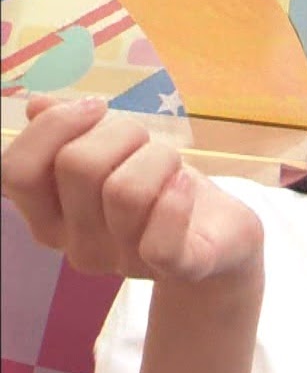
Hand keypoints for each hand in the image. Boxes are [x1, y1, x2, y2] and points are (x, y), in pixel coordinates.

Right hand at [1, 96, 263, 285]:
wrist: (221, 237)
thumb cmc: (159, 188)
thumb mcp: (116, 154)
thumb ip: (71, 133)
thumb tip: (36, 105)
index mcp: (52, 218)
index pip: (17, 171)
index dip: (53, 126)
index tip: (96, 107)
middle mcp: (80, 245)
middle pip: (77, 166)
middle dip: (120, 131)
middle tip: (146, 139)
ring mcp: (127, 262)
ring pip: (125, 190)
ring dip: (159, 156)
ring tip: (173, 162)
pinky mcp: (180, 267)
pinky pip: (161, 241)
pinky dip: (176, 201)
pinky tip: (185, 182)